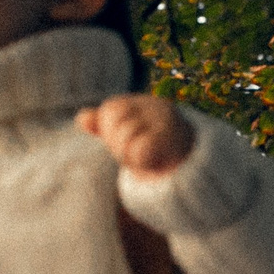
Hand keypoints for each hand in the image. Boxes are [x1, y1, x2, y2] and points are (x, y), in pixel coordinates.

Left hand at [79, 94, 195, 179]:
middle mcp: (157, 107)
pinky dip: (139, 160)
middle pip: (114, 120)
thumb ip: (103, 125)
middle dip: (116, 142)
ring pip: (124, 136)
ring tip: (143, 158)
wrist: (192, 170)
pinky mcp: (173, 141)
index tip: (125, 142)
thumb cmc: (154, 151)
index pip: (110, 110)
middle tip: (134, 151)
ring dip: (127, 155)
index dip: (109, 130)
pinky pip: (139, 150)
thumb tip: (81, 119)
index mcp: (144, 104)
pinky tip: (150, 162)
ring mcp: (166, 122)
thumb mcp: (126, 135)